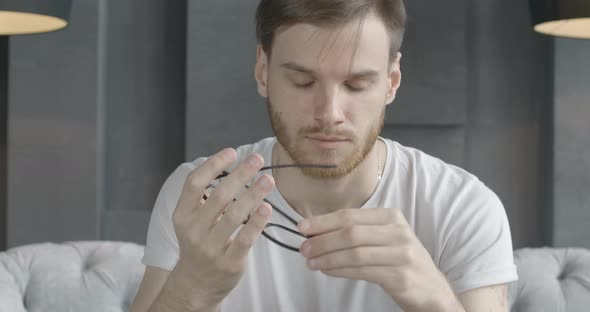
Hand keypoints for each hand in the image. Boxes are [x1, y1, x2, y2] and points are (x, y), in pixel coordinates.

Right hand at [167, 148, 274, 309]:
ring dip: (253, 194)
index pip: (194, 183)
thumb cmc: (200, 242)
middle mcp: (194, 230)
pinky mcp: (229, 262)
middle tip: (257, 159)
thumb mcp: (191, 220)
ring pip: (234, 215)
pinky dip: (257, 222)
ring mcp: (211, 248)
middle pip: (218, 196)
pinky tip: (267, 207)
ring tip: (268, 180)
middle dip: (240, 174)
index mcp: (182, 215)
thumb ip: (205, 196)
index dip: (213, 164)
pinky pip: (245, 238)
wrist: (196, 284)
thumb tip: (232, 164)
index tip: (232, 152)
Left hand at [297, 208, 460, 311]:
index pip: (350, 216)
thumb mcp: (383, 238)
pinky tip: (327, 270)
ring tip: (311, 262)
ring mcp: (401, 254)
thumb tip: (316, 230)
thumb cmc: (398, 260)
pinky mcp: (400, 276)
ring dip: (328, 258)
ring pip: (354, 253)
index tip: (302, 227)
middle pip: (351, 233)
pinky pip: (362, 271)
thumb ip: (355, 231)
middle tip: (304, 248)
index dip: (323, 221)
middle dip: (323, 240)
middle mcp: (398, 232)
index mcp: (391, 217)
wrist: (431, 287)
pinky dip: (340, 271)